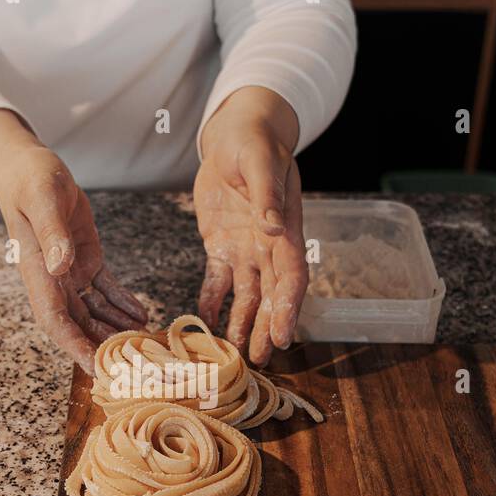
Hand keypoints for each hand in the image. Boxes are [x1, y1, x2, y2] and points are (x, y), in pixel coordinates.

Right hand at [0, 110, 146, 371]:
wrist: (29, 168)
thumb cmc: (30, 180)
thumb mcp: (43, 199)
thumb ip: (52, 232)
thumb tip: (61, 266)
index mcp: (38, 271)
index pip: (55, 320)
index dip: (74, 346)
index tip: (96, 368)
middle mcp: (53, 280)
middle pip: (78, 325)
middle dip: (103, 346)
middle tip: (134, 365)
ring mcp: (70, 272)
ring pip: (94, 313)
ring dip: (117, 329)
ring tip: (146, 344)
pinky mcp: (86, 260)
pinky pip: (106, 290)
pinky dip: (123, 304)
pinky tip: (143, 315)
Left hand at [194, 87, 306, 366]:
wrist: (235, 134)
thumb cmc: (254, 143)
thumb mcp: (260, 164)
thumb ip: (267, 196)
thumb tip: (275, 228)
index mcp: (286, 232)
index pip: (292, 278)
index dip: (288, 309)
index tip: (283, 336)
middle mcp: (268, 248)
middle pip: (270, 297)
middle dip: (266, 328)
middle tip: (259, 360)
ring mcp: (245, 250)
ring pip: (246, 297)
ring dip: (241, 325)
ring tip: (234, 354)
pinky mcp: (221, 247)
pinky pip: (217, 282)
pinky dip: (212, 303)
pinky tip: (204, 323)